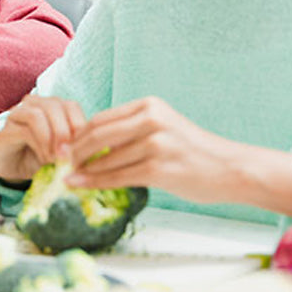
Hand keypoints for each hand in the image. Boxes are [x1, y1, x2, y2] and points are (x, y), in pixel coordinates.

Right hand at [0, 94, 86, 183]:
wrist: (12, 169)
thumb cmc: (40, 157)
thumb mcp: (62, 151)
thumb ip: (74, 145)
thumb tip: (90, 150)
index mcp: (54, 106)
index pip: (71, 106)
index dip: (79, 126)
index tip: (83, 149)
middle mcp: (37, 103)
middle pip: (56, 106)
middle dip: (66, 133)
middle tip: (69, 156)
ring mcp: (20, 112)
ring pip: (39, 114)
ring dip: (51, 138)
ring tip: (56, 159)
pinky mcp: (7, 126)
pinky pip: (25, 129)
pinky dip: (39, 145)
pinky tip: (44, 159)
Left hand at [66, 96, 230, 202]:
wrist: (231, 169)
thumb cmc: (195, 152)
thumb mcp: (164, 128)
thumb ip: (132, 130)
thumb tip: (93, 144)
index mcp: (149, 106)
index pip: (101, 118)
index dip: (79, 134)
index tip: (66, 147)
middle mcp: (151, 120)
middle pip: (98, 134)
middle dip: (74, 150)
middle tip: (61, 162)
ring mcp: (155, 144)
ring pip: (105, 158)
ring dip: (82, 169)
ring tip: (68, 176)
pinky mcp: (158, 169)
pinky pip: (117, 177)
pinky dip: (94, 182)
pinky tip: (79, 184)